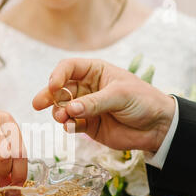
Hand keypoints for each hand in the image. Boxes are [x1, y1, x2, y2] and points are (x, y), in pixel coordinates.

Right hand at [32, 58, 175, 151]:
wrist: (157, 127)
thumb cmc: (143, 101)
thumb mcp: (121, 96)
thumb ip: (95, 102)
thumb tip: (71, 109)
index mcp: (95, 71)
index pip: (69, 68)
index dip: (58, 75)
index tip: (53, 86)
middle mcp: (87, 88)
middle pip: (60, 89)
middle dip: (48, 95)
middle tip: (38, 104)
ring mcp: (85, 107)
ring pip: (62, 107)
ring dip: (58, 112)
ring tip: (62, 118)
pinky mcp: (87, 125)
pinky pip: (71, 124)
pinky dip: (68, 126)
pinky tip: (71, 127)